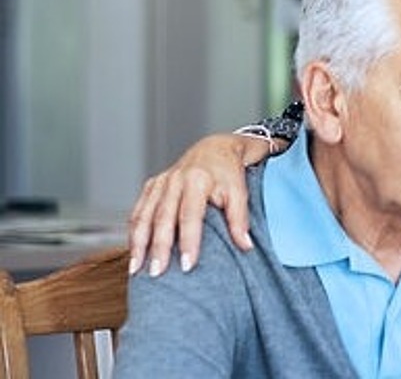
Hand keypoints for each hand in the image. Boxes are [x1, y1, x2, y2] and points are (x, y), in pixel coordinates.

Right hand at [127, 133, 272, 276]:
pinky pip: (138, 211)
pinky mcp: (151, 185)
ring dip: (138, 243)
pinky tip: (133, 252)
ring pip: (144, 216)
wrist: (215, 149)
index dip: (188, 242)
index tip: (187, 265)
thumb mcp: (240, 191)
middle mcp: (174, 180)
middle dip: (158, 248)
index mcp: (197, 180)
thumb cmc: (228, 172)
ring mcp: (160, 183)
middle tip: (157, 273)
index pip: (190, 216)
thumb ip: (240, 219)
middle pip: (162, 218)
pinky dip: (133, 232)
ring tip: (137, 269)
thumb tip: (246, 246)